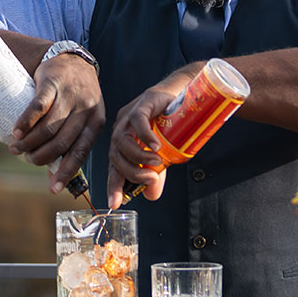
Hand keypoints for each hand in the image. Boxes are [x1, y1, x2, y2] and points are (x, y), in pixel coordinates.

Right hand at [9, 54, 104, 193]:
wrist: (72, 60)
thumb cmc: (76, 99)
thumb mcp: (82, 121)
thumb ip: (70, 148)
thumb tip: (53, 184)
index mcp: (96, 122)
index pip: (81, 152)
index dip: (66, 172)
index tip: (53, 190)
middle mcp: (86, 109)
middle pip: (62, 142)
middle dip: (41, 157)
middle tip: (27, 159)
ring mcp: (69, 95)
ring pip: (49, 127)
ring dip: (30, 143)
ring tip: (17, 148)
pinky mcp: (53, 83)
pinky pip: (38, 107)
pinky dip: (25, 123)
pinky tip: (16, 132)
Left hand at [106, 65, 199, 207]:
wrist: (184, 93)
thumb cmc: (171, 122)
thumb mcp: (164, 154)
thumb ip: (156, 174)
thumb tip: (151, 196)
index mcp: (124, 143)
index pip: (114, 166)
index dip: (113, 185)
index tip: (114, 204)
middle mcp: (122, 130)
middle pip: (115, 155)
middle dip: (131, 172)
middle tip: (151, 179)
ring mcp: (130, 115)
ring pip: (122, 140)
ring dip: (138, 157)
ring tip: (157, 162)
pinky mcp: (143, 103)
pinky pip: (137, 121)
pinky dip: (145, 136)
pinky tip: (156, 146)